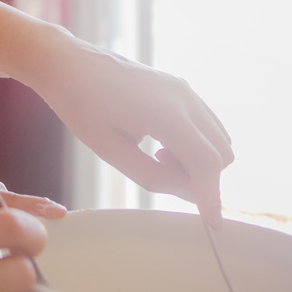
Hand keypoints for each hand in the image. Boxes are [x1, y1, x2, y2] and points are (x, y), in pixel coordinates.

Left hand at [35, 45, 233, 219]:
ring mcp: (185, 89)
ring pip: (219, 139)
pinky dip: (194, 144)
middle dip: (200, 177)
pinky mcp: (181, 88)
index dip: (212, 197)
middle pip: (222, 153)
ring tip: (157, 157)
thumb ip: (152, 176)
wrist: (70, 64)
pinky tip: (161, 143)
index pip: (208, 162)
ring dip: (198, 160)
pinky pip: (206, 125)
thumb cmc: (81, 105)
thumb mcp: (109, 150)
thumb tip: (188, 193)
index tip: (213, 226)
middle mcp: (184, 97)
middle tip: (160, 172)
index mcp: (167, 112)